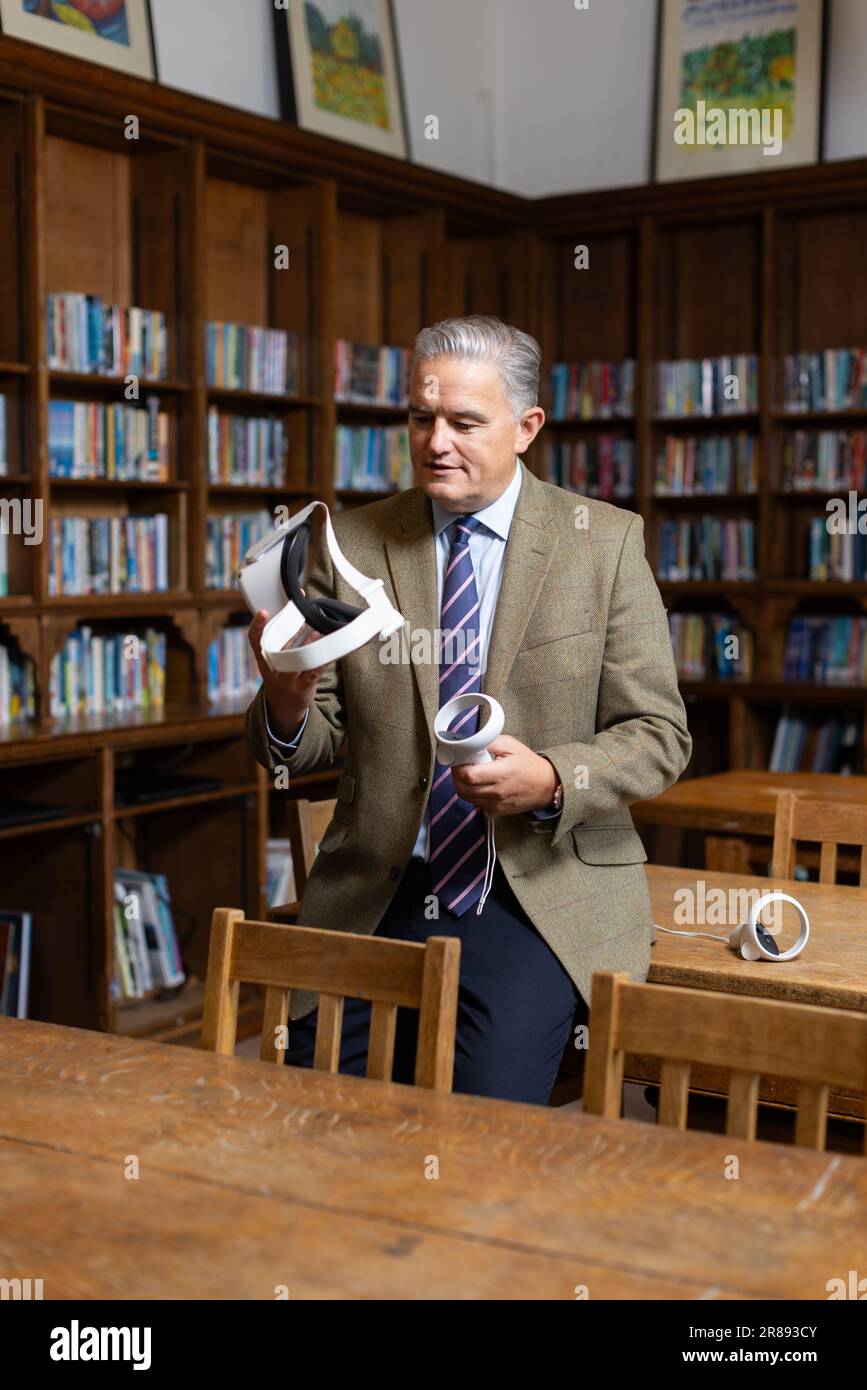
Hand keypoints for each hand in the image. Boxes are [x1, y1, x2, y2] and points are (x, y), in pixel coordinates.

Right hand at [247, 608, 323, 739]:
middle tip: (299, 613)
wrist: (283, 707)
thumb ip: (282, 639)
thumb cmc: (280, 675)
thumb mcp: (273, 660)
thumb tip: (296, 609)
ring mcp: (287, 680)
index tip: (262, 612)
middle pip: (278, 650)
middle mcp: (272, 670)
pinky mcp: (302, 688)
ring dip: (309, 645)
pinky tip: (330, 651)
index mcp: (262, 660)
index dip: (257, 627)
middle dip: (289, 632)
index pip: (255, 641)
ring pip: (297, 660)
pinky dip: (322, 660)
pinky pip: (314, 672)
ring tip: (318, 631)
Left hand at [449, 736, 557, 816]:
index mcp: (501, 774)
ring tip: (470, 773)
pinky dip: (472, 793)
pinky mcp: (495, 811)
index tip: (460, 759)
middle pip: (462, 787)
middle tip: (462, 765)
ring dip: (462, 784)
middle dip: (457, 775)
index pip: (468, 775)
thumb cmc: (529, 765)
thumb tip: (470, 742)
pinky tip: (480, 784)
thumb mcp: (511, 745)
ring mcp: (495, 804)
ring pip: (466, 796)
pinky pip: (475, 802)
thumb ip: (489, 742)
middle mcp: (497, 792)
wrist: (545, 786)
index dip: (459, 766)